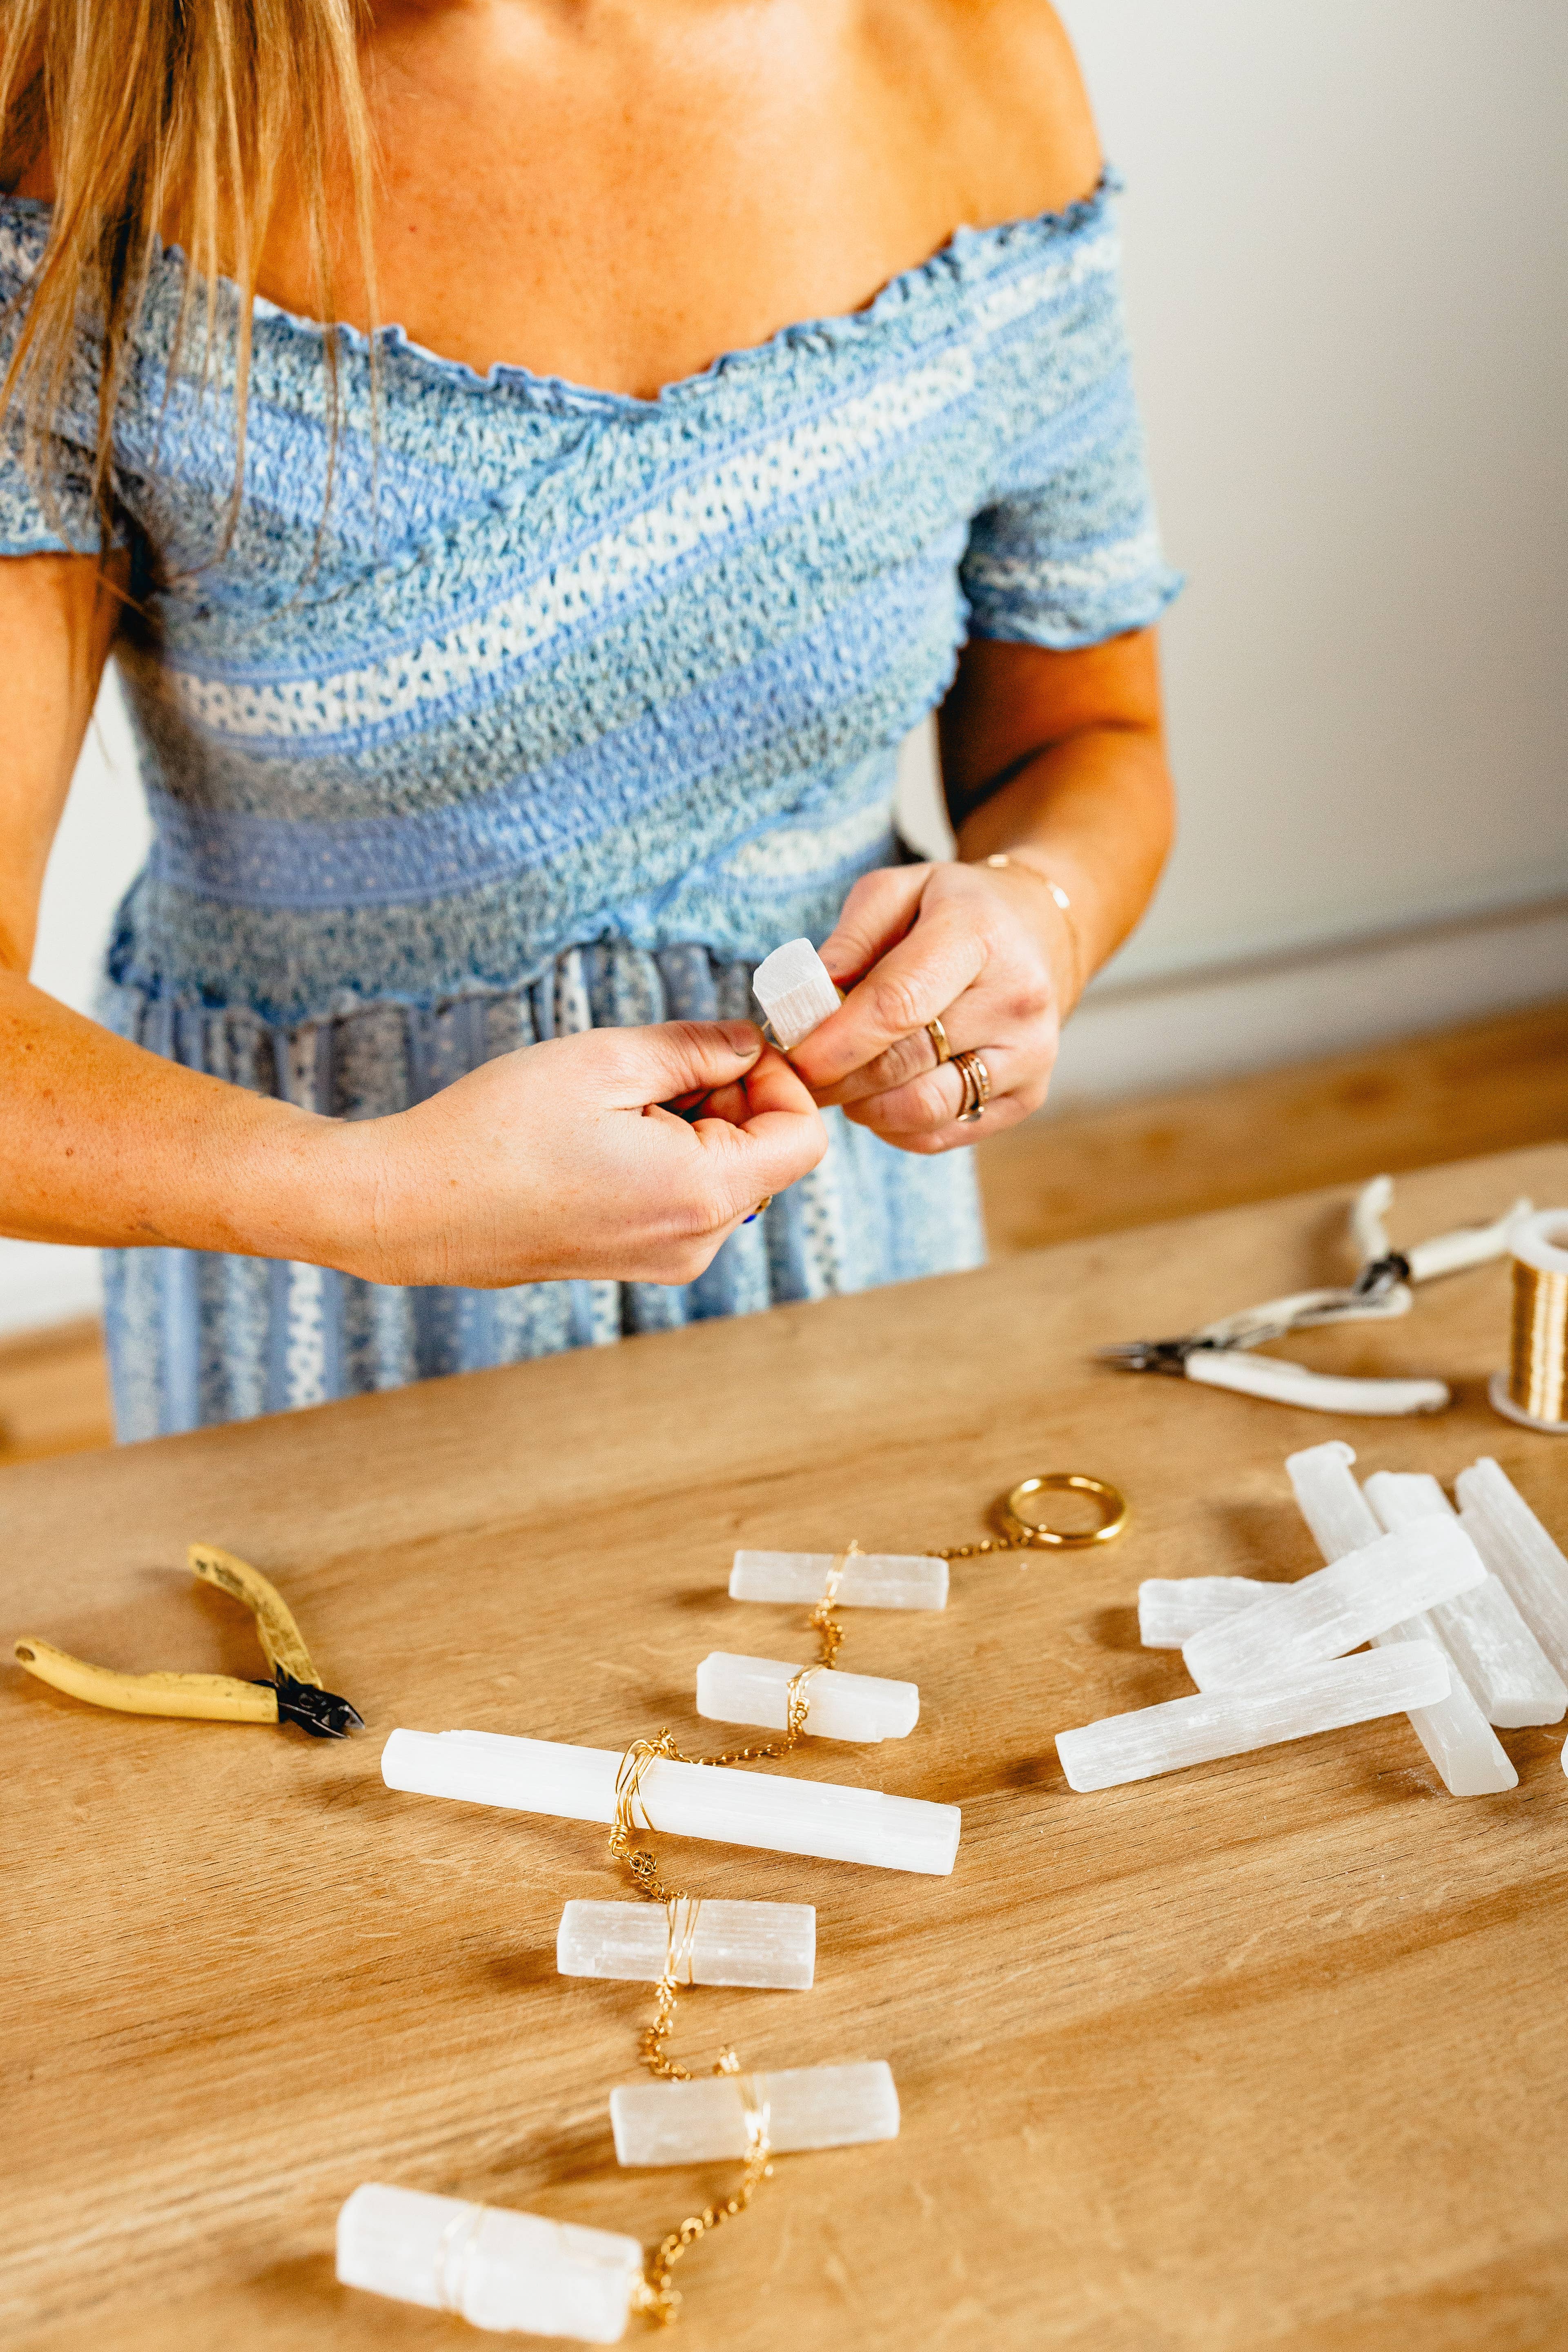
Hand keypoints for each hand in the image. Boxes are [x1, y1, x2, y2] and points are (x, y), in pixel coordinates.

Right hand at [332, 1022, 825, 1286]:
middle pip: (767, 1156)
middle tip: (655, 1065)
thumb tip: (748, 1043)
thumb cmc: (495, 1131)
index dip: (779, 1079)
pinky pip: (683, 1199)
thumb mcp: (605, 1061)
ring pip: (724, 1175)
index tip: (723, 1048)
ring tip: (615, 1103)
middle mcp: (694, 1242)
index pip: (802, 1136)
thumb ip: (694, 1048)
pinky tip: (600, 1136)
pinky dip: (666, 1156)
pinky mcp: (632, 1260)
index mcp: (700, 1194)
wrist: (409, 1207)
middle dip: (731, 1097)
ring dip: (693, 1125)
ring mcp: (664, 1260)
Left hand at [787, 859, 1077, 1152]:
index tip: (793, 1056)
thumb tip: (806, 999)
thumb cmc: (952, 910)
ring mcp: (1030, 1054)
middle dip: (836, 1077)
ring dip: (863, 1106)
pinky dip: (896, 1127)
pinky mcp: (1029, 1096)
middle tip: (798, 1076)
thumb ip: (849, 941)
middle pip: (903, 1062)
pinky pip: (943, 1134)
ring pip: (922, 1109)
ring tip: (841, 1083)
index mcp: (978, 935)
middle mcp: (1016, 999)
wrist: (1038, 933)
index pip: (898, 1004)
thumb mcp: (897, 891)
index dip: (836, 1040)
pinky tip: (880, 1097)